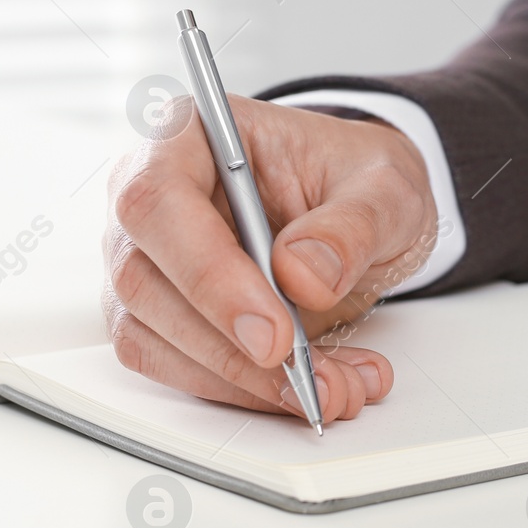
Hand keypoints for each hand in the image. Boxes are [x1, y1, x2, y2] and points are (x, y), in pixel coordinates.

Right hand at [104, 95, 437, 420]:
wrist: (357, 209)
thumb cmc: (352, 179)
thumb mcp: (384, 186)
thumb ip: (351, 226)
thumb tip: (303, 275)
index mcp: (186, 135)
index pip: (158, 201)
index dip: (208, 275)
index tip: (272, 332)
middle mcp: (146, 196)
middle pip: (144, 280)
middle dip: (230, 346)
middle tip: (312, 379)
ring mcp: (144, 259)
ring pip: (152, 336)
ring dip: (243, 381)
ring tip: (335, 387)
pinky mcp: (157, 315)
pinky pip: (175, 368)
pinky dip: (244, 392)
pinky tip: (311, 387)